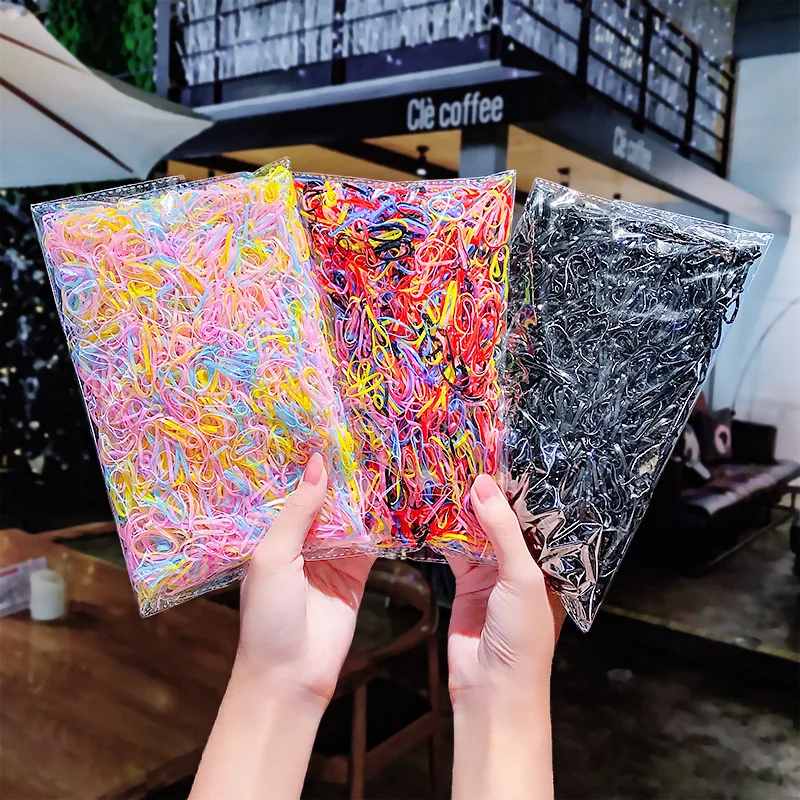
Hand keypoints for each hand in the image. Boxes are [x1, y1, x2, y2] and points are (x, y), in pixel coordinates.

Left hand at [191, 453, 374, 799]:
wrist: (291, 675)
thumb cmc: (268, 616)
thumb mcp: (273, 557)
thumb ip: (298, 512)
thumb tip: (318, 464)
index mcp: (272, 532)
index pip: (289, 488)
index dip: (302, 461)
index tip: (320, 425)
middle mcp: (301, 538)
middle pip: (323, 496)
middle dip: (338, 470)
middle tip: (359, 429)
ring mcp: (331, 553)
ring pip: (350, 513)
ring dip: (362, 490)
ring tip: (381, 450)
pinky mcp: (357, 570)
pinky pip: (371, 539)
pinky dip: (382, 520)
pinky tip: (396, 492)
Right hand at [446, 473, 565, 799]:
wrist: (493, 688)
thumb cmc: (524, 637)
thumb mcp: (521, 577)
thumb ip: (501, 530)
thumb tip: (483, 485)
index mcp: (546, 562)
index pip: (533, 515)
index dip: (518, 487)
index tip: (499, 454)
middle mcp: (521, 564)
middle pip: (502, 519)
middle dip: (487, 493)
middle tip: (466, 456)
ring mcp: (492, 574)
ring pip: (477, 531)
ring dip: (463, 509)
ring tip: (447, 474)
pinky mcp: (467, 584)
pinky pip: (455, 551)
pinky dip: (444, 533)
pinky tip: (433, 510)